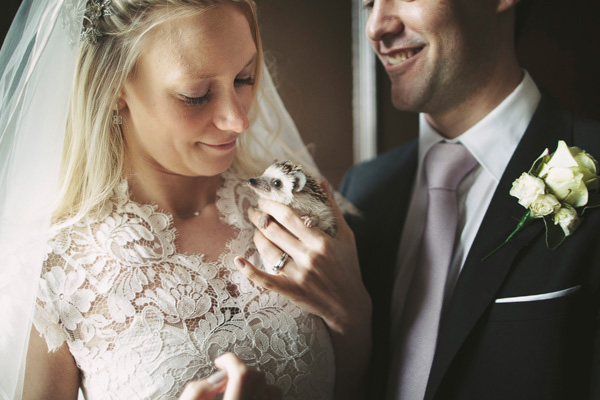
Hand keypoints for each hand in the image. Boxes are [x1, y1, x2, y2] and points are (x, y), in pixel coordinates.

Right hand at [179, 353, 281, 399]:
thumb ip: (195, 393)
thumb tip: (209, 380)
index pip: (242, 372)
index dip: (230, 360)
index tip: (219, 361)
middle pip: (257, 376)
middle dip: (239, 370)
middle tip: (223, 379)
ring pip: (270, 388)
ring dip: (254, 383)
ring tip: (235, 389)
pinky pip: (272, 398)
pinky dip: (262, 393)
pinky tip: (247, 397)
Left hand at [234, 182, 370, 398]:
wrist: (349, 305)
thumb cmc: (348, 267)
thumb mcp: (347, 236)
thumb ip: (333, 209)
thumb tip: (321, 183)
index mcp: (321, 241)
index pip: (289, 217)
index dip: (272, 205)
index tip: (264, 200)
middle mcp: (308, 257)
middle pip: (274, 231)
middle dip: (259, 217)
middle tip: (254, 211)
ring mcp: (297, 275)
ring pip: (267, 250)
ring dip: (257, 237)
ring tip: (256, 231)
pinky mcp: (290, 291)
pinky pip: (264, 279)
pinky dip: (249, 270)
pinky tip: (238, 260)